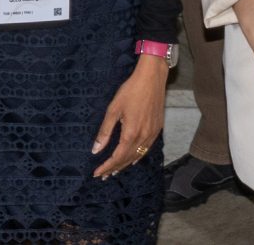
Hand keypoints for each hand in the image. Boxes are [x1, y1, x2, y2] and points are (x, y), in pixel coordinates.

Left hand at [90, 55, 168, 178]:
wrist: (152, 78)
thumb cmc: (131, 91)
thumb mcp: (113, 109)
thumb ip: (105, 131)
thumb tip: (95, 150)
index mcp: (131, 133)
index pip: (117, 157)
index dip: (106, 166)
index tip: (96, 173)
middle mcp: (143, 137)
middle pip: (127, 159)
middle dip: (114, 168)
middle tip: (103, 175)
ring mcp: (152, 134)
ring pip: (137, 156)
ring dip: (125, 164)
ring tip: (115, 171)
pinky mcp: (158, 129)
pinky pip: (146, 149)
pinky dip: (138, 156)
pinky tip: (133, 159)